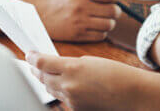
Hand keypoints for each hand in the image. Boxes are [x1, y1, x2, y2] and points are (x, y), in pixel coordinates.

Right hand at [2, 0, 120, 41]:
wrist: (36, 14)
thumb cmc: (57, 0)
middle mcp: (82, 6)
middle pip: (113, 10)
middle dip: (114, 11)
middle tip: (108, 10)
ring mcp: (80, 22)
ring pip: (109, 24)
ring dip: (108, 23)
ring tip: (100, 20)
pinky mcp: (77, 35)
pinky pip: (100, 36)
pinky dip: (100, 33)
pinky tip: (93, 28)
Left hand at [26, 51, 143, 109]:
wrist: (131, 94)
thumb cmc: (116, 74)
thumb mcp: (91, 61)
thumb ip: (71, 63)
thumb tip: (58, 66)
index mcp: (72, 68)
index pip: (43, 63)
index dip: (32, 58)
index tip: (29, 54)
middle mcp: (68, 85)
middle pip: (43, 77)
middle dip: (36, 70)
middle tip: (32, 64)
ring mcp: (71, 99)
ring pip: (50, 89)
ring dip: (46, 81)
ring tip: (43, 74)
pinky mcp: (76, 109)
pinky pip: (63, 99)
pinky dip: (61, 92)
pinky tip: (62, 86)